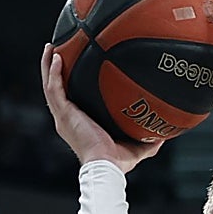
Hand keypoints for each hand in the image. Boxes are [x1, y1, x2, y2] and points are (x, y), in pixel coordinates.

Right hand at [40, 43, 162, 173]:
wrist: (107, 166)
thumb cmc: (117, 162)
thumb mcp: (137, 147)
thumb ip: (149, 139)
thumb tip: (165, 131)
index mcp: (79, 123)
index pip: (72, 99)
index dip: (71, 84)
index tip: (75, 68)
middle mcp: (67, 118)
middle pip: (56, 88)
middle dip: (54, 69)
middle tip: (57, 50)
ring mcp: (63, 116)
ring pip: (50, 84)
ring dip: (48, 65)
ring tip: (51, 46)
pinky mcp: (64, 114)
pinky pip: (54, 89)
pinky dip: (53, 73)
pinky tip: (56, 57)